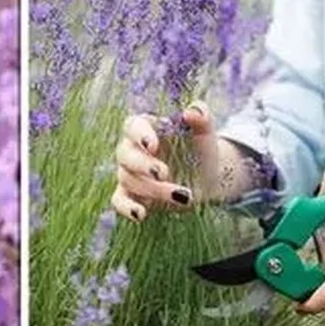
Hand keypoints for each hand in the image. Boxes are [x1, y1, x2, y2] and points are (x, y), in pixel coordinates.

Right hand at [111, 102, 217, 221]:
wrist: (205, 180)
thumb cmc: (200, 151)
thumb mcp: (205, 133)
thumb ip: (202, 117)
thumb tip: (193, 111)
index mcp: (146, 128)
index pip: (132, 126)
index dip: (139, 134)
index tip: (153, 144)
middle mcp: (132, 150)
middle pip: (125, 154)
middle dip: (144, 165)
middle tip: (165, 173)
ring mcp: (129, 173)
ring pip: (128, 179)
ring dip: (154, 189)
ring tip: (184, 196)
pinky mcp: (130, 195)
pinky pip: (119, 201)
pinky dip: (127, 208)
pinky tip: (141, 215)